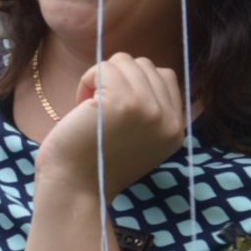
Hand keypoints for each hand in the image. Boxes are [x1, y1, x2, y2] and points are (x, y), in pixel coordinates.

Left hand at [34, 54, 186, 198]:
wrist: (74, 189)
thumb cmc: (93, 162)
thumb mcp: (137, 137)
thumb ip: (148, 109)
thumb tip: (136, 68)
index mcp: (175, 129)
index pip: (165, 76)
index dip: (133, 83)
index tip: (115, 110)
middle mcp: (169, 119)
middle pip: (144, 65)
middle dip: (116, 80)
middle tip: (99, 111)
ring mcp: (149, 109)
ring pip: (124, 61)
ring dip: (100, 79)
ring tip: (91, 110)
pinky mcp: (123, 102)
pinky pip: (103, 67)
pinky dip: (87, 81)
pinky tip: (82, 107)